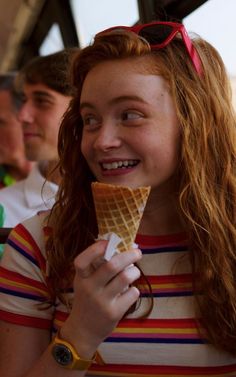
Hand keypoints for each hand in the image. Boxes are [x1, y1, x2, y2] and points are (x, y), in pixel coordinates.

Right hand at [61, 240, 141, 355]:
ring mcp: (102, 301)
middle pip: (112, 265)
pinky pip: (132, 293)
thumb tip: (121, 246)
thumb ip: (96, 266)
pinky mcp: (114, 313)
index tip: (107, 242)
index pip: (82, 261)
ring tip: (134, 272)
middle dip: (129, 255)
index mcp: (81, 278)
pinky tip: (130, 291)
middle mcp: (89, 288)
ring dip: (134, 271)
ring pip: (125, 277)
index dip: (94, 249)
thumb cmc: (87, 299)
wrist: (83, 330)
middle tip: (137, 252)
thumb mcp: (85, 282)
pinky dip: (135, 289)